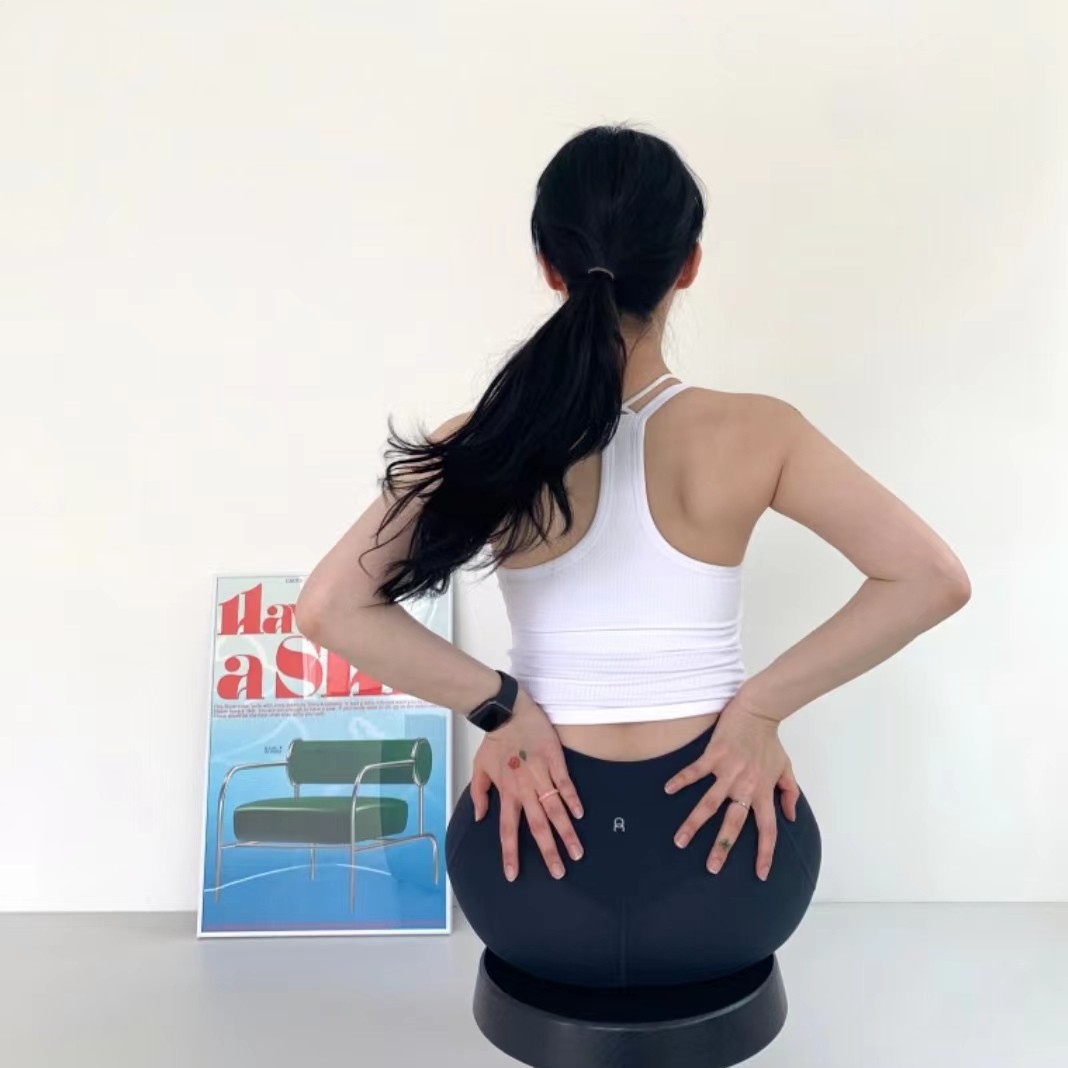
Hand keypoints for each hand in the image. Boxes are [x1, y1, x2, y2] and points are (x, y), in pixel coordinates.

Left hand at [469, 693, 584, 882]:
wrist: (508, 712)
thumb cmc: (494, 740)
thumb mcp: (479, 768)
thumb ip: (479, 794)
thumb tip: (480, 818)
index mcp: (507, 792)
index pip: (508, 830)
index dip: (510, 853)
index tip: (513, 874)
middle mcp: (525, 789)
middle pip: (538, 826)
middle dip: (548, 852)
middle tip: (558, 873)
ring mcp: (541, 775)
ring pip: (555, 810)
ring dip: (566, 833)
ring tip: (576, 852)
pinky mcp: (555, 761)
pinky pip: (565, 784)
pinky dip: (572, 799)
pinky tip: (580, 815)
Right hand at [663, 694, 800, 880]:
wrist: (759, 711)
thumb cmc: (770, 741)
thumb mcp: (786, 768)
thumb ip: (789, 793)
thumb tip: (791, 816)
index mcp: (763, 792)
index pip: (768, 829)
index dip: (766, 853)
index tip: (761, 874)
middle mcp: (746, 786)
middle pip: (733, 824)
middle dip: (722, 847)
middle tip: (711, 869)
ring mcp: (728, 772)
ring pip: (708, 804)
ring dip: (694, 824)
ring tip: (680, 841)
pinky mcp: (714, 756)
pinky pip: (695, 772)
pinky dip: (681, 780)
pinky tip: (668, 790)